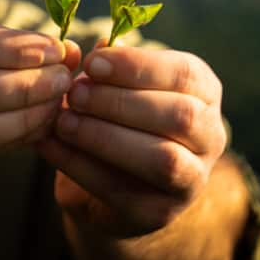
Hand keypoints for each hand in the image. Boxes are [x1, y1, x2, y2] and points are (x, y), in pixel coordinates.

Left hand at [36, 44, 226, 238]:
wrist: (116, 179)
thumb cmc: (118, 114)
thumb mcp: (117, 84)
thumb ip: (110, 66)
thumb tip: (95, 47)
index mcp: (204, 93)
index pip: (185, 74)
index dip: (137, 66)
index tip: (92, 63)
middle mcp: (210, 136)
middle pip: (180, 116)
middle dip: (120, 102)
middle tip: (74, 93)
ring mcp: (192, 180)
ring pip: (163, 160)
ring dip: (105, 137)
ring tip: (63, 121)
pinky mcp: (159, 213)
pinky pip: (122, 190)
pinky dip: (79, 166)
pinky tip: (49, 145)